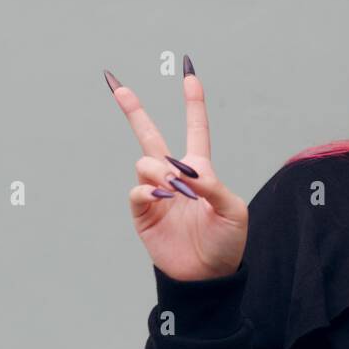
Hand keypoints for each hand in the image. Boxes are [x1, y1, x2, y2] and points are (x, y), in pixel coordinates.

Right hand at [106, 58, 248, 281]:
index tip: (189, 74)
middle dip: (134, 110)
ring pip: (145, 162)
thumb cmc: (227, 242)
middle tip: (117, 85)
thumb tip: (183, 172)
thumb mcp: (232, 210)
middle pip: (150, 136)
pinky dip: (149, 191)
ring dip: (160, 171)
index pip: (195, 129)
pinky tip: (162, 199)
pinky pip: (137, 190)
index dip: (193, 102)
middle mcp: (175, 177)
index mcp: (200, 170)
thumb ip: (211, 185)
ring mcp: (156, 194)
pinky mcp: (143, 213)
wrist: (208, 275)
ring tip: (175, 190)